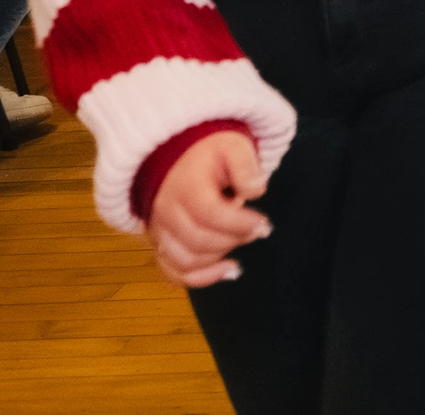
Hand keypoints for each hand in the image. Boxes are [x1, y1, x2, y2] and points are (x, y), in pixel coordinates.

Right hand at [149, 131, 270, 287]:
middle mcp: (167, 211)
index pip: (210, 214)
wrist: (178, 158)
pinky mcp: (161, 244)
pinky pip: (173, 272)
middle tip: (258, 229)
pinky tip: (229, 270)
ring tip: (243, 239)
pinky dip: (201, 278)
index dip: (240, 223)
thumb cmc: (210, 154)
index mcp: (185, 186)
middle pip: (199, 241)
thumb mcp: (234, 147)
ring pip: (187, 260)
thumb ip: (246, 166)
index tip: (264, 223)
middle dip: (235, 238)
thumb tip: (255, 191)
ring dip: (220, 257)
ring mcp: (160, 231)